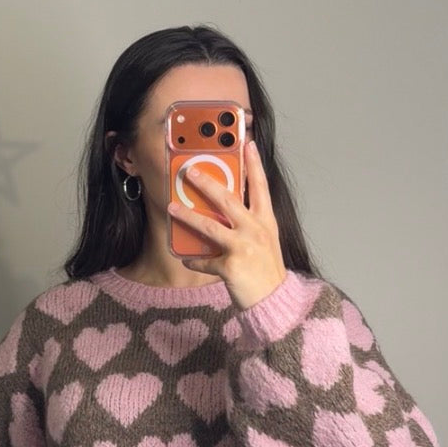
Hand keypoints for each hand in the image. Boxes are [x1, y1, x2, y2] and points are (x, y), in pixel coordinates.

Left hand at [167, 140, 286, 310]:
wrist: (275, 302)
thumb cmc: (268, 272)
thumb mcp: (266, 242)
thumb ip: (250, 224)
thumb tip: (224, 212)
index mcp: (266, 222)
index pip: (261, 187)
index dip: (254, 164)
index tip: (247, 143)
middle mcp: (256, 231)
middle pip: (228, 200)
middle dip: (207, 183)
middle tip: (190, 171)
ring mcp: (243, 248)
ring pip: (210, 227)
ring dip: (188, 216)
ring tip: (172, 208)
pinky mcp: (231, 267)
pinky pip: (205, 261)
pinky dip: (195, 260)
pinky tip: (186, 259)